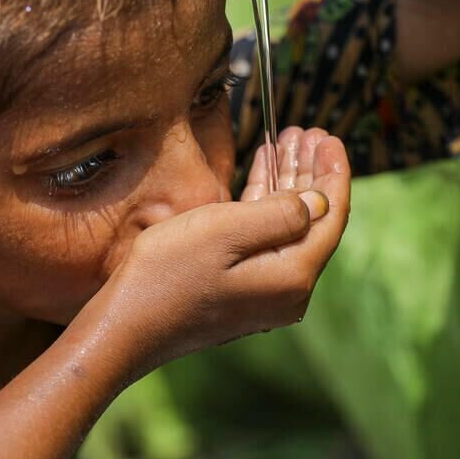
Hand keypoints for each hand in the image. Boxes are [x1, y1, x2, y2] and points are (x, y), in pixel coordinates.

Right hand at [90, 127, 349, 377]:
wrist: (125, 326)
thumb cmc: (168, 275)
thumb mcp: (224, 231)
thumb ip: (280, 214)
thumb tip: (318, 203)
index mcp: (292, 276)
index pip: (331, 217)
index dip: (334, 173)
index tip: (332, 138)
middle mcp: (287, 290)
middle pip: (313, 221)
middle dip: (312, 173)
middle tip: (313, 133)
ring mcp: (263, 292)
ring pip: (288, 227)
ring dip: (289, 183)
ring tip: (289, 142)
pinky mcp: (240, 289)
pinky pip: (264, 239)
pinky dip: (265, 204)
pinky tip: (263, 175)